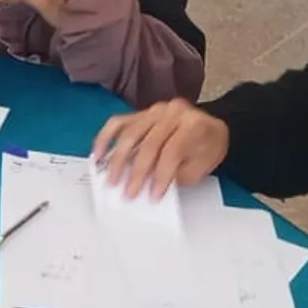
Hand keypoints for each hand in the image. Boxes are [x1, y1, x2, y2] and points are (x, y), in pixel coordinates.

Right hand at [91, 100, 229, 200]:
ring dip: (118, 160)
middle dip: (137, 172)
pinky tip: (98, 155)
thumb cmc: (205, 150)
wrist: (209, 130)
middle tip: (128, 194)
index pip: (172, 150)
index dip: (161, 175)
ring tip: (111, 180)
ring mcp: (154, 110)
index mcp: (194, 125)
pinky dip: (105, 138)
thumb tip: (147, 186)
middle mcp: (173, 112)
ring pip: (130, 133)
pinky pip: (118, 122)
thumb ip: (175, 175)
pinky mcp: (140, 113)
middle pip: (150, 143)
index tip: (153, 196)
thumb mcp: (199, 169)